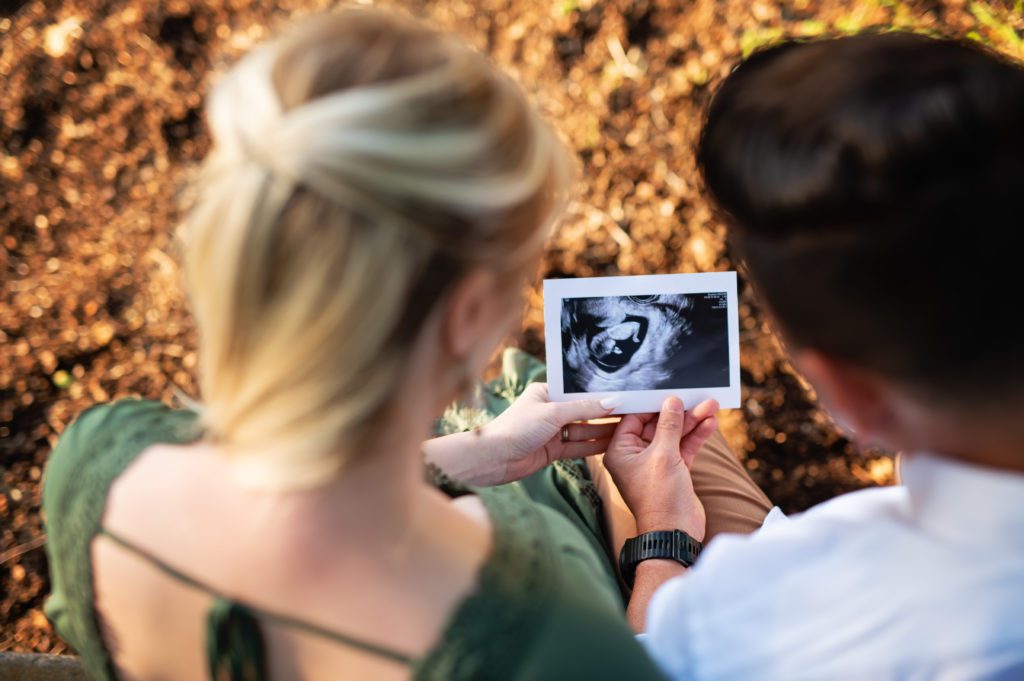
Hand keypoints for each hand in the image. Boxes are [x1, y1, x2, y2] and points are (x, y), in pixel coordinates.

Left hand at [480, 383, 618, 483]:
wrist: (493, 458)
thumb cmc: (516, 428)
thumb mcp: (553, 413)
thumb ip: (584, 408)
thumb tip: (612, 401)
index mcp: (546, 392)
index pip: (580, 392)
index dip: (601, 395)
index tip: (624, 396)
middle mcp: (549, 410)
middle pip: (584, 411)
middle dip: (606, 414)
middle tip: (633, 413)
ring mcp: (551, 431)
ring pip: (583, 430)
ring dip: (603, 431)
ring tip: (629, 429)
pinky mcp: (551, 450)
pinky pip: (577, 446)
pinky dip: (593, 446)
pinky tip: (612, 444)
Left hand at [603, 396, 718, 540]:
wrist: (675, 532)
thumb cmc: (660, 497)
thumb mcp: (663, 455)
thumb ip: (668, 426)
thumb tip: (671, 402)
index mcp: (620, 451)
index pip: (634, 418)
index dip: (652, 404)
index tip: (669, 391)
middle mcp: (635, 456)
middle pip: (657, 425)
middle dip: (679, 412)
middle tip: (698, 396)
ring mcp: (655, 463)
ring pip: (674, 435)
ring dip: (692, 422)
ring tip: (711, 405)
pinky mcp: (673, 470)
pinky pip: (683, 447)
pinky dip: (696, 436)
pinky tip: (710, 423)